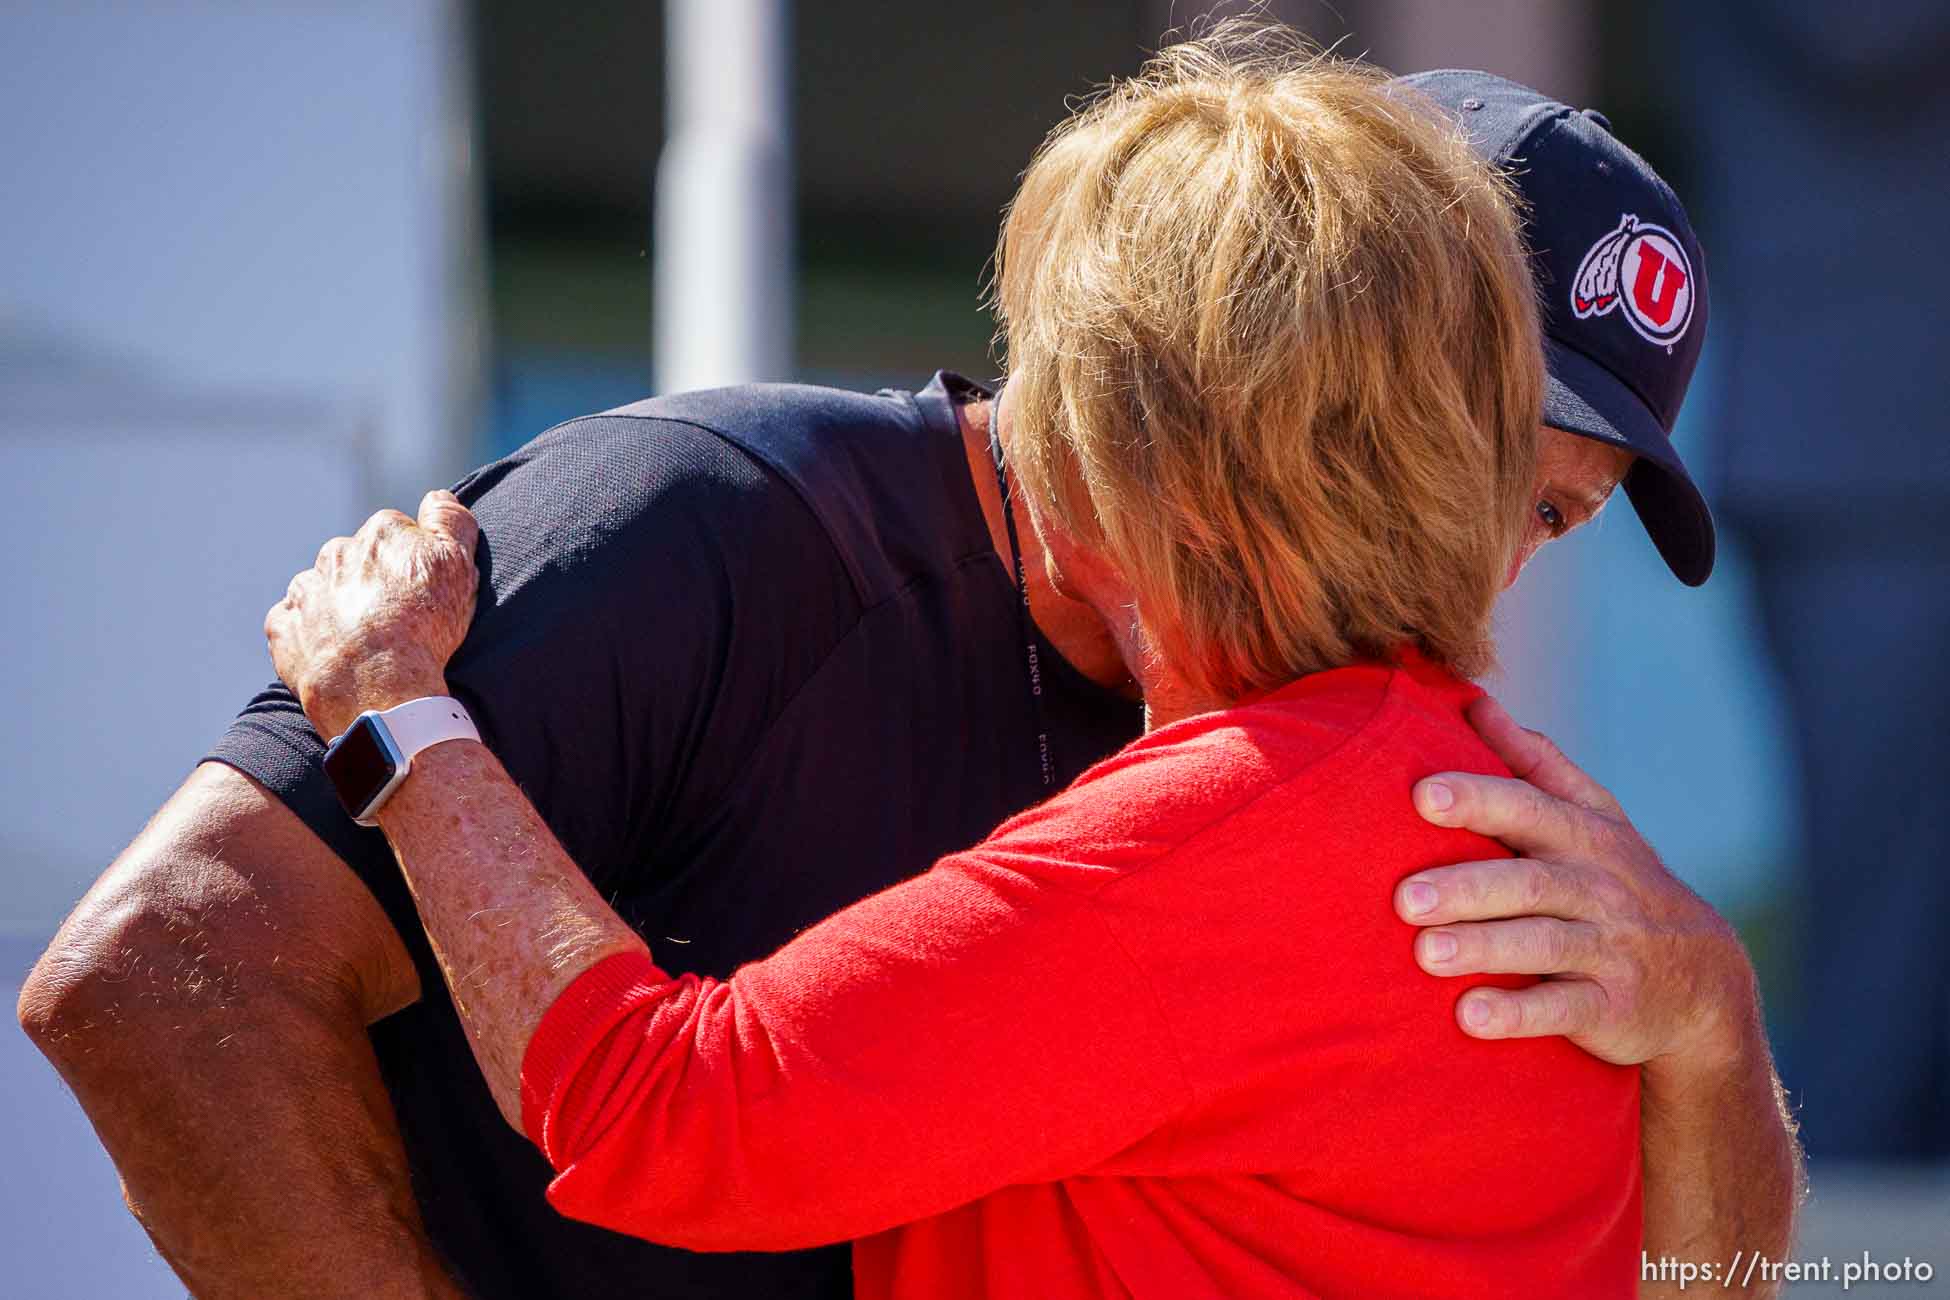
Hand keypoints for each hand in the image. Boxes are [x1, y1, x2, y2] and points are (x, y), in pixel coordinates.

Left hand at [266, 490, 480, 740]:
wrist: (381, 691)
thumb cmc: (426, 630)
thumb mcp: (458, 566)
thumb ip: (451, 521)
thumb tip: (437, 497)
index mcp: (381, 532)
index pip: (400, 534)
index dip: (415, 563)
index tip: (425, 593)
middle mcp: (336, 552)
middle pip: (359, 560)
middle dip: (374, 581)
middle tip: (397, 620)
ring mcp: (305, 590)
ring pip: (324, 588)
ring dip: (340, 605)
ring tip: (365, 641)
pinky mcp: (283, 628)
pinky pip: (293, 623)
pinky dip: (309, 633)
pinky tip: (334, 652)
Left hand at [1393, 695, 1755, 1071]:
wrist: (1704, 983)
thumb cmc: (1619, 885)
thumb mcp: (1594, 818)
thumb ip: (1535, 763)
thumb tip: (1474, 701)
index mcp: (1583, 836)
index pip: (1528, 809)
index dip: (1479, 800)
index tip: (1423, 795)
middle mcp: (1598, 888)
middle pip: (1529, 882)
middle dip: (1467, 887)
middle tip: (1403, 896)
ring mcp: (1609, 949)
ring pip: (1544, 944)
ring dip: (1483, 948)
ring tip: (1424, 954)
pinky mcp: (1613, 1008)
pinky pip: (1564, 1010)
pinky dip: (1518, 1014)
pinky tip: (1468, 1016)